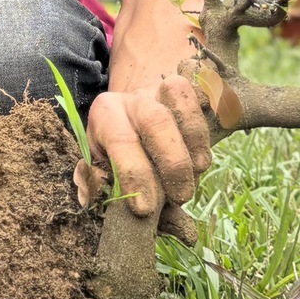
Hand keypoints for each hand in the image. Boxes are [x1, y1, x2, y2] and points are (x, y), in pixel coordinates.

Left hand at [78, 73, 212, 216]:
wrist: (133, 108)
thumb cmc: (116, 146)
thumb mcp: (100, 162)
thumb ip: (100, 181)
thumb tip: (95, 202)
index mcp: (106, 114)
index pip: (121, 142)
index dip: (135, 176)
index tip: (145, 208)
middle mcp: (133, 99)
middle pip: (156, 121)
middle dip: (172, 164)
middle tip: (180, 197)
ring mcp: (162, 91)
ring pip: (181, 108)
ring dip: (194, 146)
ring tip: (195, 176)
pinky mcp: (186, 89)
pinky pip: (200, 104)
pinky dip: (204, 132)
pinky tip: (202, 158)